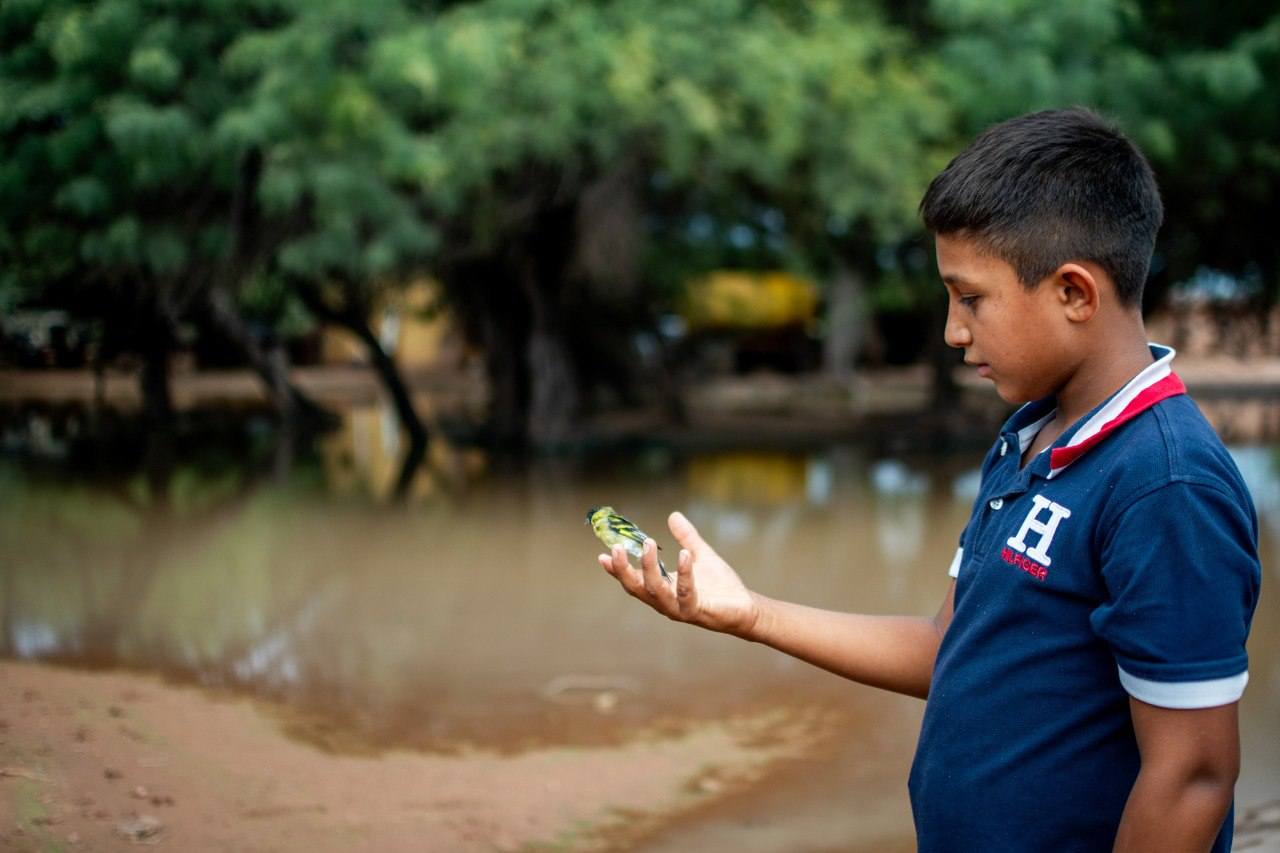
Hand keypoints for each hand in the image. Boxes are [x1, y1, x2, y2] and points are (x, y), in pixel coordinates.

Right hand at [599, 511, 760, 637]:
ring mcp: (679, 608)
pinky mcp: (697, 611)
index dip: (617, 570)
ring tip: (647, 543)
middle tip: (616, 547)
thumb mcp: (700, 554)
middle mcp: (665, 601)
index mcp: (662, 588)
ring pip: (655, 591)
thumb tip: (673, 515)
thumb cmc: (720, 586)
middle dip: (624, 569)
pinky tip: (684, 554)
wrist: (745, 608)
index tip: (602, 554)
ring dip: (648, 568)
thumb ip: (686, 537)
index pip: (633, 580)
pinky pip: (686, 593)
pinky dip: (684, 573)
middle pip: (636, 588)